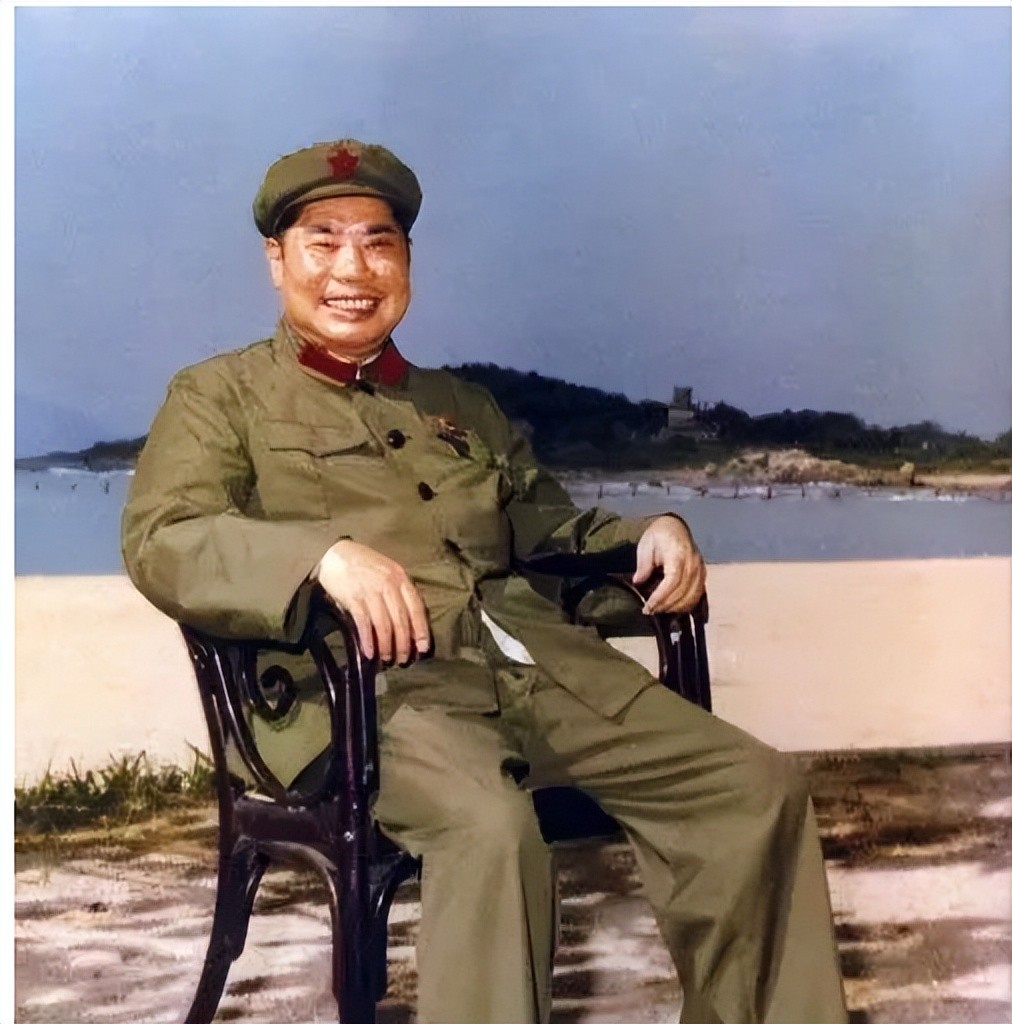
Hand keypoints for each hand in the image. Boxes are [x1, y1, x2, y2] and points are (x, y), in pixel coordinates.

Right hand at [315, 540, 430, 663]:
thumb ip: (399, 591)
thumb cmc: (363, 564)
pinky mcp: (353, 598)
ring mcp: (370, 591)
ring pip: (384, 624)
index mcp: (400, 577)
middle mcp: (388, 584)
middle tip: (403, 660)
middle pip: (401, 620)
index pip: (416, 607)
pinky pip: (364, 623)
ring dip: (386, 646)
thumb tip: (408, 621)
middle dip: (403, 643)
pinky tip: (370, 652)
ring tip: (387, 659)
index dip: (421, 629)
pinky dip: (368, 640)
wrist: (334, 553)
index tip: (422, 647)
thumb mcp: (387, 571)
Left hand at [632, 516, 706, 614]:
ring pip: (692, 597)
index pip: (672, 582)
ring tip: (659, 610)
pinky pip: (698, 596)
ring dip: (676, 608)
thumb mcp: (645, 546)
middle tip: (650, 611)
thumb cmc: (658, 536)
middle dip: (665, 606)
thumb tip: (638, 582)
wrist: (673, 527)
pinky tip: (674, 609)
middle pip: (683, 593)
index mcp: (679, 555)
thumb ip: (643, 565)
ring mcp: (701, 570)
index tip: (648, 607)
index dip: (660, 597)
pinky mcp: (703, 576)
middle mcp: (693, 564)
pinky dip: (686, 605)